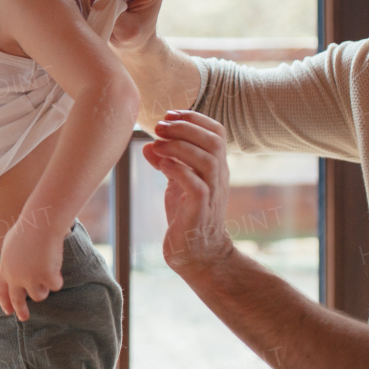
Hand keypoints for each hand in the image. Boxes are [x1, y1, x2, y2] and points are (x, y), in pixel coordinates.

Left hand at [0, 218, 64, 320]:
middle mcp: (16, 278)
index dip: (4, 302)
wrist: (40, 225)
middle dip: (21, 310)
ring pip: (39, 295)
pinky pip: (55, 285)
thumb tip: (14, 274)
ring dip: (44, 287)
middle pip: (17, 300)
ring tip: (47, 269)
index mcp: (5, 269)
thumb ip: (11, 262)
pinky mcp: (47, 278)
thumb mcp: (11, 246)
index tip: (8, 311)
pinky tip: (55, 263)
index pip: (1, 291)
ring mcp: (31, 279)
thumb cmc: (28, 229)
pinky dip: (57, 277)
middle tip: (23, 317)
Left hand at [142, 110, 233, 275]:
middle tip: (159, 127)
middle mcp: (218, 178)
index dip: (194, 118)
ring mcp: (212, 194)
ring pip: (208, 160)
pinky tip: (161, 165)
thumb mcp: (176, 184)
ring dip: (179, 147)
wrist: (197, 254)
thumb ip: (167, 162)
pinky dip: (178, 171)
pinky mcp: (200, 212)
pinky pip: (197, 186)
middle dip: (185, 128)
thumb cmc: (187, 216)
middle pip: (214, 141)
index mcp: (215, 167)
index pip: (217, 132)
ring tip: (157, 144)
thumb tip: (149, 144)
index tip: (169, 114)